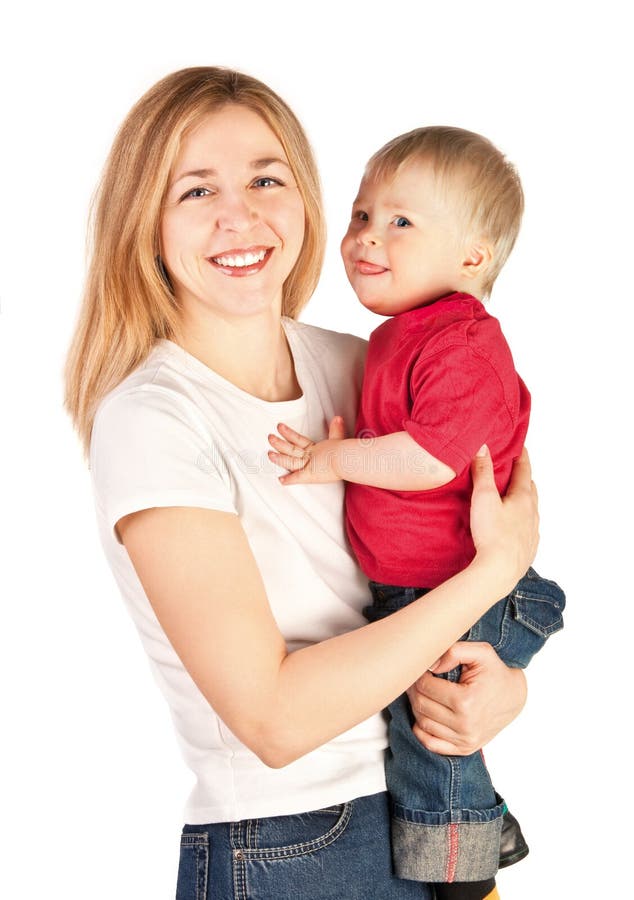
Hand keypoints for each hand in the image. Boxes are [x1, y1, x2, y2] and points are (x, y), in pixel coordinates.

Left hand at [268, 417, 345, 484]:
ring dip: (279, 458)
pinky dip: (289, 480)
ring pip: (291, 460)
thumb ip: (337, 429)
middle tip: (270, 437)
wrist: (347, 458)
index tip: (281, 429)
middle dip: (280, 443)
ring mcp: (309, 465)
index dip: (290, 435)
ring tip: (269, 454)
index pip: (301, 441)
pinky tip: (280, 480)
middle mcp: (311, 456)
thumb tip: (338, 418)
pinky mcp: (310, 474)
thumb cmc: (346, 451)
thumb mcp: (340, 439)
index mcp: (317, 448)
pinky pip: (297, 478)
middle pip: (292, 449)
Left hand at [406, 642, 526, 754]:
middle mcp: (465, 725)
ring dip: (416, 707)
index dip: (418, 675)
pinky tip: (425, 714)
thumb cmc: (495, 672)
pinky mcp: (464, 749)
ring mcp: (465, 740)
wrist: (514, 697)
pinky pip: (430, 743)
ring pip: (422, 724)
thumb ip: (455, 652)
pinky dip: (421, 730)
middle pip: (421, 705)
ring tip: (422, 693)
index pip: (425, 687)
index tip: (421, 668)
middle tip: (416, 679)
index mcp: (466, 701)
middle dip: (414, 690)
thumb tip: (431, 665)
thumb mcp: (481, 652)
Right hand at [470, 446, 538, 595]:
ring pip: (531, 511)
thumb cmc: (492, 534)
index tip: (520, 446)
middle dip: (524, 479)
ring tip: (514, 498)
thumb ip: (483, 472)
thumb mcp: (483, 498)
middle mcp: (532, 514)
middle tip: (515, 471)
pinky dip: (524, 522)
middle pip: (531, 490)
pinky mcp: (528, 549)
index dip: (521, 457)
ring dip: (524, 501)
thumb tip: (483, 448)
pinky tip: (517, 527)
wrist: (499, 571)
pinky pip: (529, 530)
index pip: (524, 471)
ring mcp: (533, 533)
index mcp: (523, 498)